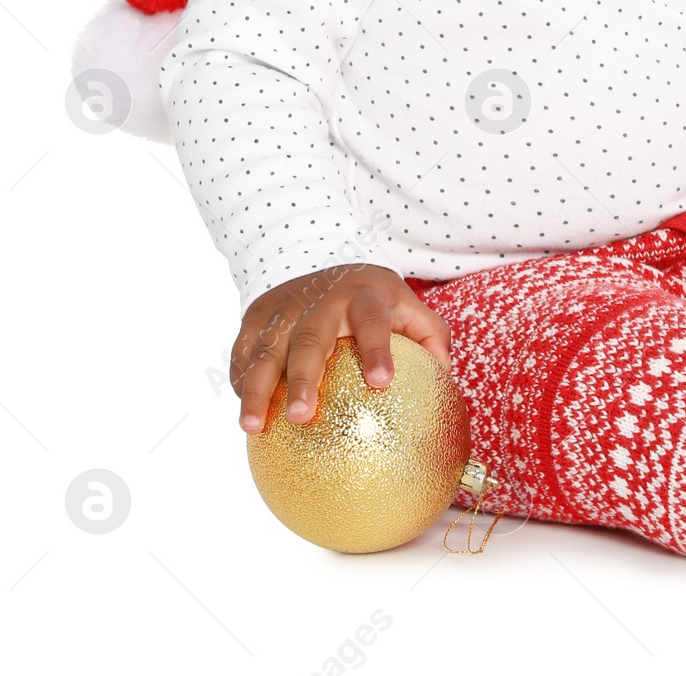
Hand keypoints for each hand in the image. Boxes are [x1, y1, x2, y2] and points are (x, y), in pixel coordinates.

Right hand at [231, 262, 452, 433]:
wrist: (321, 259)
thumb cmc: (373, 300)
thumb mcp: (407, 306)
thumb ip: (432, 338)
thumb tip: (444, 382)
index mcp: (364, 296)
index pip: (373, 321)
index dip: (377, 349)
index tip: (382, 382)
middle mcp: (321, 299)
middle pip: (310, 338)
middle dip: (304, 376)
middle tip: (303, 416)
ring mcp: (284, 307)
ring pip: (266, 349)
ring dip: (257, 389)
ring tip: (254, 427)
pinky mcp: (255, 317)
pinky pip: (243, 354)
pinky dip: (241, 383)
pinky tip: (246, 415)